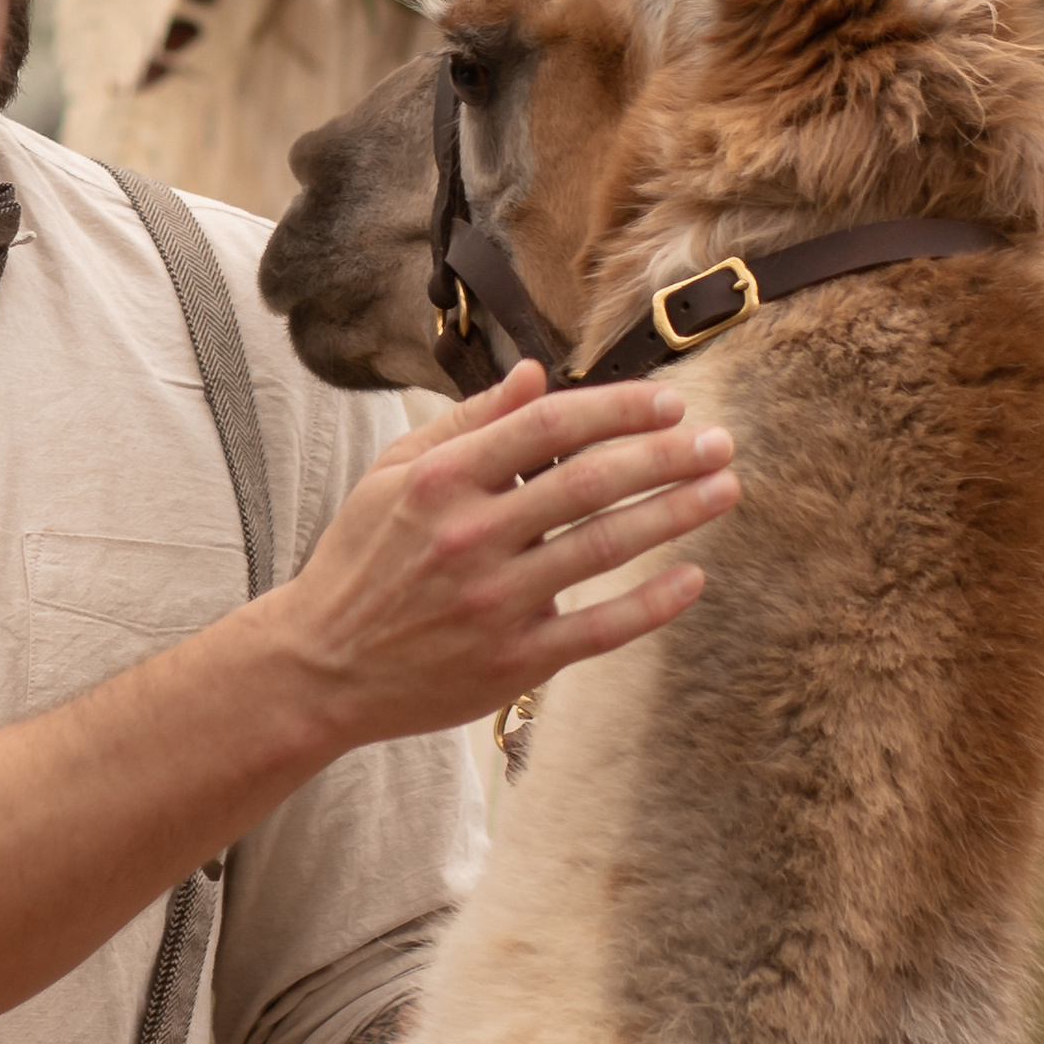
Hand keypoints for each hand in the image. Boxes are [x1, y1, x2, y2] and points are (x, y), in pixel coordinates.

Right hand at [269, 358, 737, 752]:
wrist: (320, 669)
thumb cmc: (360, 564)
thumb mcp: (392, 477)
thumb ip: (466, 423)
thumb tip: (535, 374)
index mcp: (441, 480)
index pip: (549, 426)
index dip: (618, 409)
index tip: (669, 405)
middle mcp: (470, 535)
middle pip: (590, 480)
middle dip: (667, 456)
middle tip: (720, 443)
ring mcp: (493, 601)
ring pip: (604, 546)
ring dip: (676, 514)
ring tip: (724, 490)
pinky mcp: (511, 661)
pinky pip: (599, 628)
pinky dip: (652, 603)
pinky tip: (690, 578)